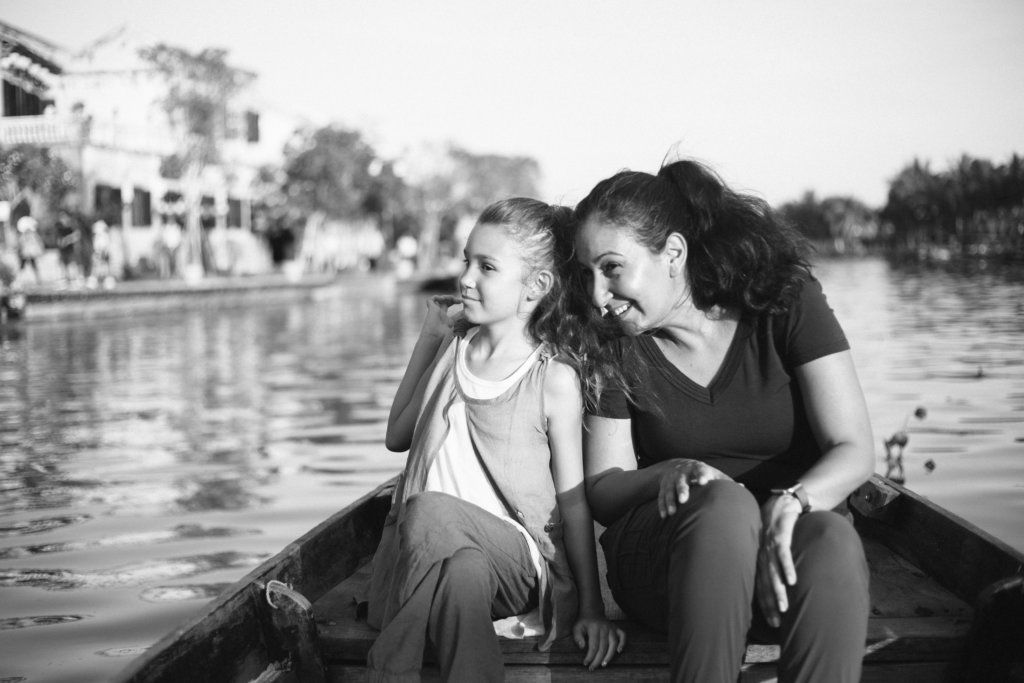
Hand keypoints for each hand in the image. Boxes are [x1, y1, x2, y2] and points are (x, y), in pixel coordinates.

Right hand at [420, 295, 462, 337]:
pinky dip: (437, 297)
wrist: (436, 335)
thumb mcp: (454, 322)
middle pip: (445, 302)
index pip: (449, 306)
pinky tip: (443, 299)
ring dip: (447, 297)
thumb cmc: (443, 333)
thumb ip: (458, 317)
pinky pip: (431, 299)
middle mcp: (439, 313)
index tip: (461, 301)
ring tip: (453, 299)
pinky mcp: (431, 309)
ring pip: (439, 299)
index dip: (455, 302)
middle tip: (459, 300)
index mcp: (444, 317)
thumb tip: (465, 312)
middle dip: (452, 298)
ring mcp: (434, 311)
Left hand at [572, 615, 625, 669]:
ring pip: (613, 643)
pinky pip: (623, 635)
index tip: (585, 663)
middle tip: (593, 668)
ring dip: (609, 655)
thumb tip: (582, 647)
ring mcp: (611, 628)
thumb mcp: (576, 627)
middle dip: (597, 660)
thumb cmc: (583, 622)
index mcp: (594, 628)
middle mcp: (604, 628)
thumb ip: (577, 637)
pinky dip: (623, 643)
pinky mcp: (616, 628)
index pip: (593, 646)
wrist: (592, 611)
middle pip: (603, 647)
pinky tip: (619, 651)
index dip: (590, 656)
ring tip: (604, 664)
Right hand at [658, 459, 729, 517]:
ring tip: (672, 513)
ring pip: (668, 490)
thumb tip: (742, 488)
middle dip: (682, 490)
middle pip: (681, 481)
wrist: (677, 465)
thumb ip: (725, 481)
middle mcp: (682, 473)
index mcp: (697, 468)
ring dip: (670, 501)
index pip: (699, 470)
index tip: (704, 482)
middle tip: (684, 500)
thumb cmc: (702, 473)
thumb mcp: (712, 474)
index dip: (702, 475)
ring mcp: (671, 479)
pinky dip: (662, 506)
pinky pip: (661, 496)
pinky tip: (664, 516)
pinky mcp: (663, 486)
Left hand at [755, 494, 801, 626]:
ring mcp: (770, 544)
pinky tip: (792, 580)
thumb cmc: (777, 524)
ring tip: (784, 607)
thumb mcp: (770, 544)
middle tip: (776, 622)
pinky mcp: (781, 534)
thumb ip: (771, 561)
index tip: (772, 622)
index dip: (765, 604)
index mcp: (758, 557)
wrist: (783, 500)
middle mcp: (761, 553)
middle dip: (770, 604)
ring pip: (773, 571)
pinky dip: (787, 567)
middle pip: (764, 583)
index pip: (759, 585)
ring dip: (778, 590)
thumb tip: (778, 582)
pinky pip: (783, 553)